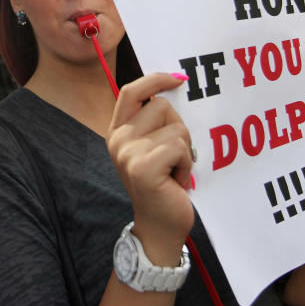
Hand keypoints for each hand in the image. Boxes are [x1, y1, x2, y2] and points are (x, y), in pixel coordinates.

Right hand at [107, 72, 193, 264]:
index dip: (154, 80)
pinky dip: (186, 163)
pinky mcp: (143, 167)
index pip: (131, 92)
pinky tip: (177, 180)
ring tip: (174, 171)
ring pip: (175, 127)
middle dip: (178, 128)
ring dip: (185, 150)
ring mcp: (128, 153)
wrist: (160, 227)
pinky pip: (179, 146)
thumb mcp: (153, 148)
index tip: (178, 79)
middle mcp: (118, 140)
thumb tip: (175, 86)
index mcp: (118, 132)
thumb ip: (155, 122)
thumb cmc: (163, 185)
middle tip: (174, 157)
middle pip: (161, 106)